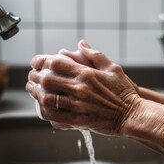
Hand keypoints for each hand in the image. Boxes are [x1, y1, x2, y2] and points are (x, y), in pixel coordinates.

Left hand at [26, 40, 140, 134]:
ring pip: (47, 98)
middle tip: (32, 74)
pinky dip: (43, 110)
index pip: (55, 63)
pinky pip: (54, 116)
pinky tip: (41, 106)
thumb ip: (95, 55)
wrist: (132, 115)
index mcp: (87, 74)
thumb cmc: (124, 92)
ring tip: (32, 88)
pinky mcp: (78, 120)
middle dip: (35, 75)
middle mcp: (80, 89)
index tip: (37, 61)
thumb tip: (81, 43)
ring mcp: (78, 106)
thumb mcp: (113, 69)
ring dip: (35, 92)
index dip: (41, 60)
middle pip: (47, 79)